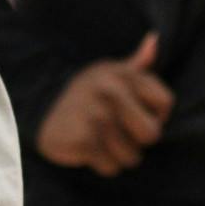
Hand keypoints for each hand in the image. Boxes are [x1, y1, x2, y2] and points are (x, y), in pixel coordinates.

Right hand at [35, 33, 171, 176]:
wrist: (39, 110)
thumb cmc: (85, 96)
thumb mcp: (109, 74)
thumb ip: (137, 63)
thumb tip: (155, 38)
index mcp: (122, 74)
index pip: (165, 103)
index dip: (154, 114)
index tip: (133, 112)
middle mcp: (110, 91)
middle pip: (151, 134)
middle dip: (136, 140)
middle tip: (115, 129)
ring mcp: (96, 115)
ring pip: (131, 156)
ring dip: (116, 155)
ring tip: (97, 137)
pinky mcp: (84, 140)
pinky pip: (111, 167)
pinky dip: (100, 164)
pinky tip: (86, 147)